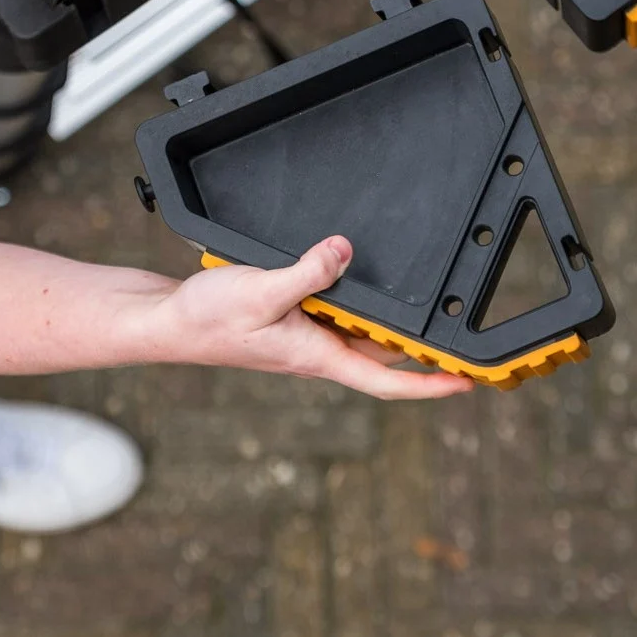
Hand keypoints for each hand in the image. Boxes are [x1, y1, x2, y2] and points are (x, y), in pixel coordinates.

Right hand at [142, 236, 475, 399]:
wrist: (168, 321)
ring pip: (359, 330)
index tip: (468, 382)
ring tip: (426, 303)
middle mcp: (317, 349)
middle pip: (382, 354)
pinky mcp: (290, 317)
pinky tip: (356, 273)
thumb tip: (346, 251)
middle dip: (421, 349)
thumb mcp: (262, 291)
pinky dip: (354, 297)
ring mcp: (304, 335)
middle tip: (461, 335)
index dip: (430, 385)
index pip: (387, 381)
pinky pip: (335, 311)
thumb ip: (307, 272)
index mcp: (318, 355)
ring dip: (388, 322)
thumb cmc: (208, 319)